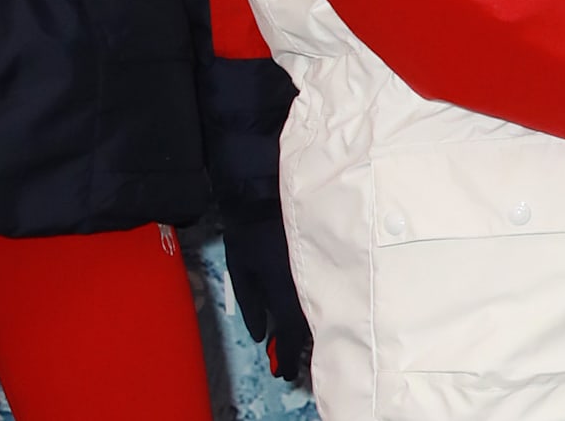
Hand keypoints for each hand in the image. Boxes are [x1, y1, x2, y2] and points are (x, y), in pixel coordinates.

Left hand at [222, 214, 310, 382]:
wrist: (268, 191)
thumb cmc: (247, 231)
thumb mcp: (239, 270)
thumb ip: (252, 306)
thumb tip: (261, 334)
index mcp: (287, 292)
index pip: (292, 334)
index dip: (287, 357)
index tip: (283, 373)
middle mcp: (309, 285)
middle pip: (311, 326)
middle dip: (300, 347)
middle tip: (290, 364)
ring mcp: (320, 271)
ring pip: (320, 309)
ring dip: (310, 329)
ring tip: (299, 342)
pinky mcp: (325, 258)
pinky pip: (324, 290)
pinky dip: (316, 307)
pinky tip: (309, 313)